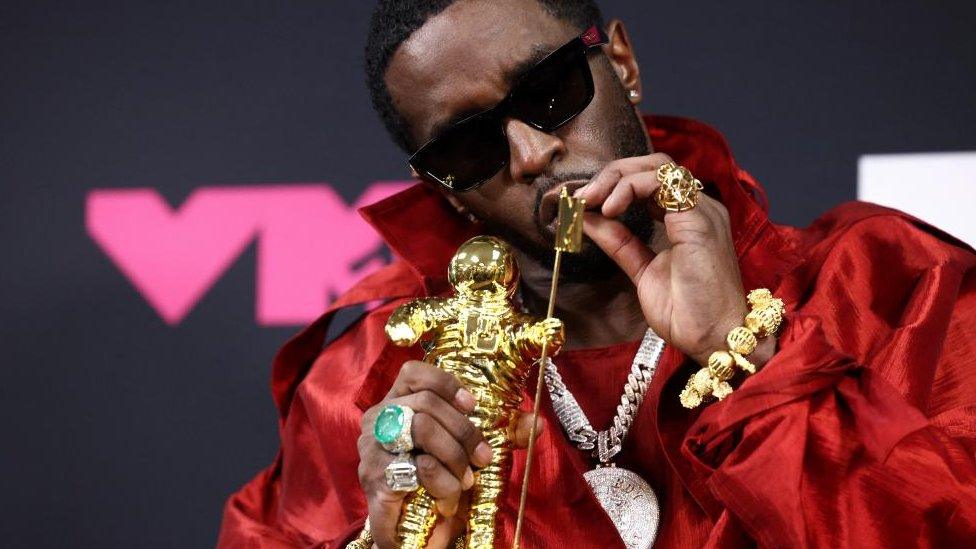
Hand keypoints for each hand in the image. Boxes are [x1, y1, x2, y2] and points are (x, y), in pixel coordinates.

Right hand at [358, 361, 543, 547]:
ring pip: (421, 429)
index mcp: (398, 403)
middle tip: (483, 459)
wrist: (412, 533)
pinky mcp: (374, 479)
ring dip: (454, 457)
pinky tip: (449, 498)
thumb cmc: (439, 481)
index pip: (413, 372)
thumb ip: (502, 434)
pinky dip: (443, 483)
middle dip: (463, 431)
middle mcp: (379, 420)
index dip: (445, 383)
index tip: (473, 406)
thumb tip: (537, 423)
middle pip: (425, 403)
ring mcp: (372, 449)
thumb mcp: (472, 452)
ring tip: (465, 481)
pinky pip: (417, 468)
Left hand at [575, 153, 771, 366]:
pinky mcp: (700, 219)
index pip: (649, 180)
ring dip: (616, 178)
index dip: (613, 184)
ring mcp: (702, 210)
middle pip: (652, 165)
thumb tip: (587, 217)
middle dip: (612, 173)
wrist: (712, 340)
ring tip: (591, 200)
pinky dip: (630, 188)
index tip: (582, 203)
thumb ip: (618, 241)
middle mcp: (698, 208)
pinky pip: (664, 183)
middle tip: (582, 196)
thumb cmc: (686, 312)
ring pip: (657, 167)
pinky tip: (611, 209)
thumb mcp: (641, 269)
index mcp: (686, 218)